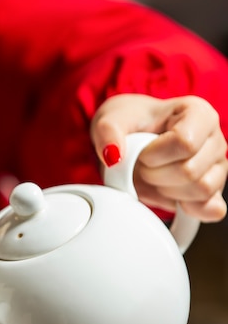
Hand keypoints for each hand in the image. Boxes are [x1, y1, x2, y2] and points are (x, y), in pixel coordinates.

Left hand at [90, 94, 227, 221]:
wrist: (132, 140)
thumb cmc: (130, 125)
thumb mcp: (110, 120)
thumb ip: (107, 132)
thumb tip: (113, 156)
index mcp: (198, 113)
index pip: (184, 143)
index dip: (154, 156)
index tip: (141, 153)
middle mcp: (214, 138)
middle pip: (191, 171)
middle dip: (156, 175)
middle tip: (144, 166)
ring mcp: (217, 166)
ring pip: (201, 191)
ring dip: (167, 191)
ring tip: (155, 177)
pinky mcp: (213, 191)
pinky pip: (212, 209)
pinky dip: (189, 210)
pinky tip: (170, 198)